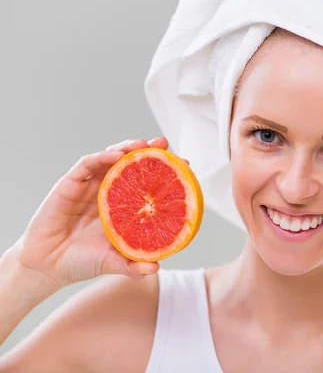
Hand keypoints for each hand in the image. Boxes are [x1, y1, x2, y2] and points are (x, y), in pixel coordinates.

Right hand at [12, 137, 171, 288]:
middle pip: (131, 163)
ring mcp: (89, 186)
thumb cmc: (82, 262)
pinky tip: (116, 155)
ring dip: (126, 148)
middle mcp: (108, 191)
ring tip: (143, 144)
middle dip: (148, 151)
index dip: (164, 172)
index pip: (146, 182)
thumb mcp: (113, 263)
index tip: (185, 166)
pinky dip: (102, 156)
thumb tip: (156, 268)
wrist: (47, 266)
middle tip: (164, 143)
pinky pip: (87, 164)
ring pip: (110, 158)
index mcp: (122, 206)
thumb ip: (133, 265)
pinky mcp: (70, 184)